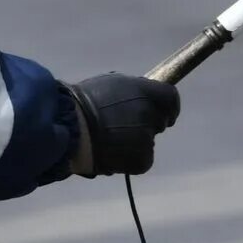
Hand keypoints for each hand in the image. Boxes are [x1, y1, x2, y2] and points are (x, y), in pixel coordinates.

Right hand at [65, 73, 180, 177]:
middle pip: (160, 120)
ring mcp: (146, 138)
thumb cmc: (84, 102)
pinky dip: (131, 158)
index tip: (164, 113)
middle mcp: (149, 113)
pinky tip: (113, 153)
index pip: (172, 98)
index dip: (169, 107)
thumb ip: (135, 89)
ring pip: (148, 140)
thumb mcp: (111, 83)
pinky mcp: (142, 159)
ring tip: (111, 140)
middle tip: (124, 125)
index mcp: (143, 91)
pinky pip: (143, 158)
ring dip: (136, 141)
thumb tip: (145, 97)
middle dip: (148, 123)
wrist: (70, 129)